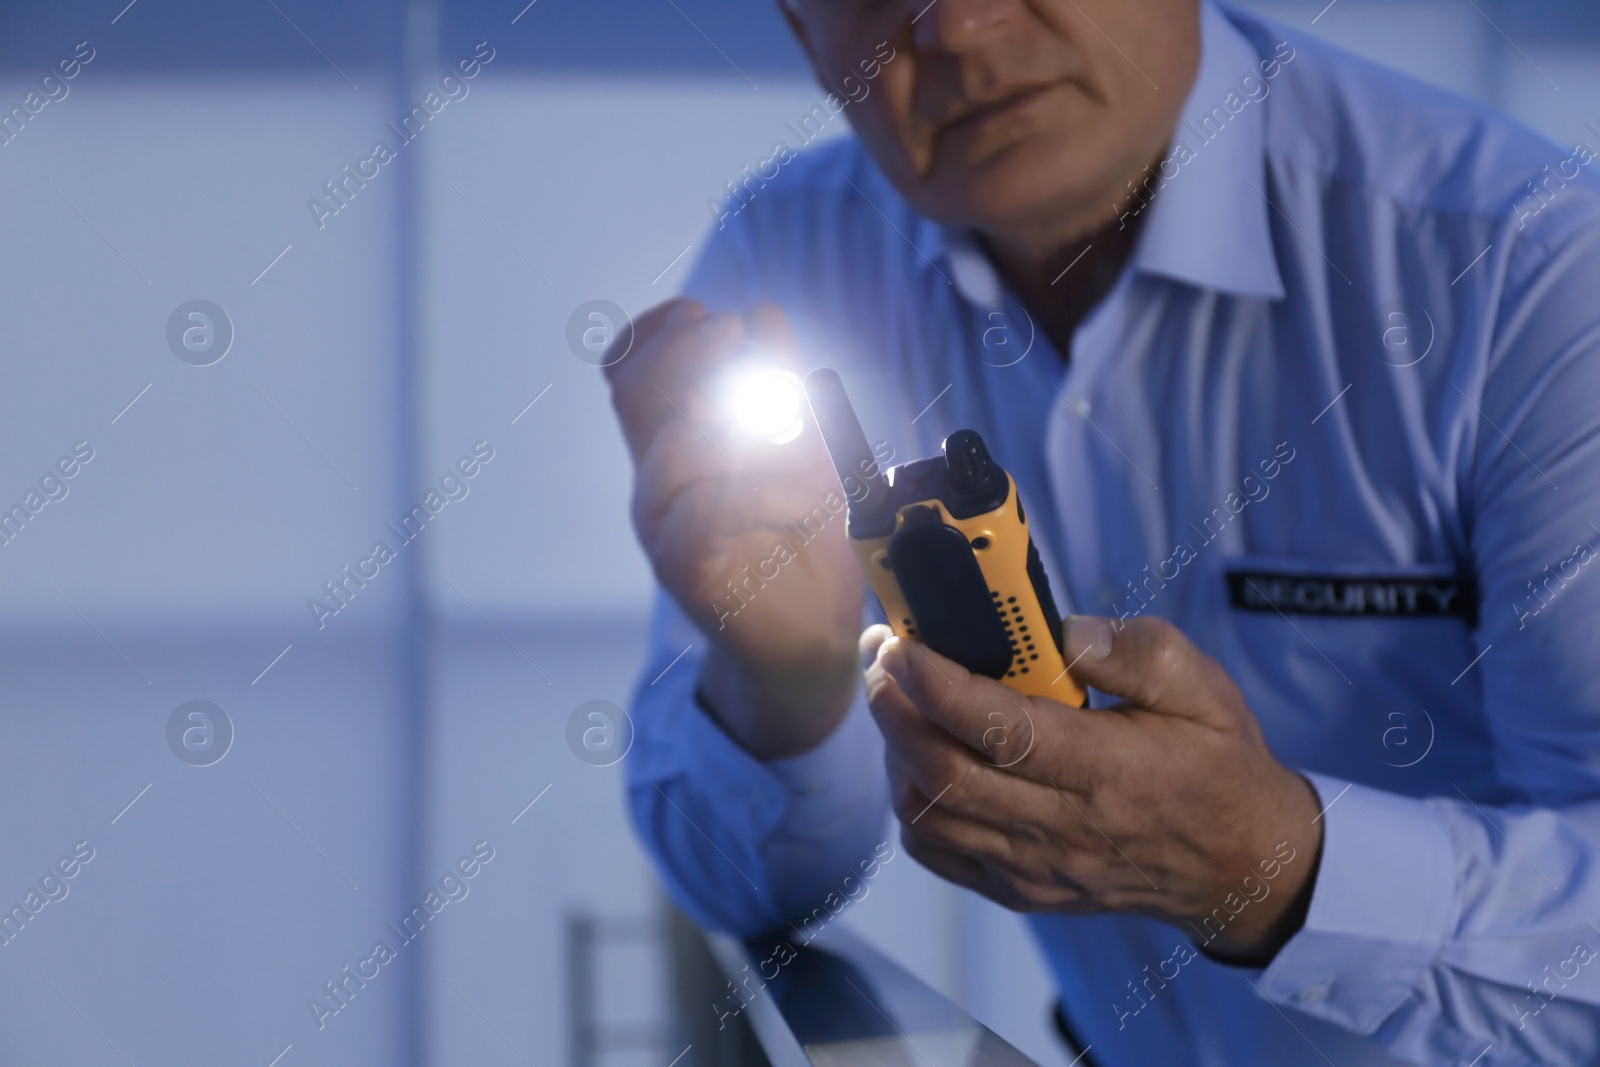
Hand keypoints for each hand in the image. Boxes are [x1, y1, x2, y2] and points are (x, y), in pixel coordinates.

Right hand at [605, 299, 863, 757]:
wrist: (808, 645)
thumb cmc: (800, 545)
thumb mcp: (802, 450)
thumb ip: (778, 389)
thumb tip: (762, 316)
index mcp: (673, 449)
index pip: (628, 375)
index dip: (655, 335)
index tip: (700, 312)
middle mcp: (657, 485)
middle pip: (639, 397)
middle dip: (686, 352)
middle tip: (735, 332)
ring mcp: (663, 531)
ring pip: (675, 452)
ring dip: (743, 428)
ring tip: (802, 444)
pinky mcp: (687, 573)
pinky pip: (707, 513)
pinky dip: (764, 492)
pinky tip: (808, 499)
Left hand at [861, 615, 1323, 961]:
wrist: (1243, 867)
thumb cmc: (1217, 764)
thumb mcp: (1200, 687)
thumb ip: (1132, 650)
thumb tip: (1064, 629)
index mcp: (1107, 771)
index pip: (999, 730)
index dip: (936, 685)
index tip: (899, 644)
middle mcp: (1063, 828)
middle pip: (943, 775)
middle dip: (893, 710)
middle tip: (880, 659)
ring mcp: (1037, 869)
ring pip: (929, 818)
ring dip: (895, 755)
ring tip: (899, 703)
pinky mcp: (1023, 891)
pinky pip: (940, 854)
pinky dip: (912, 805)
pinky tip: (919, 761)